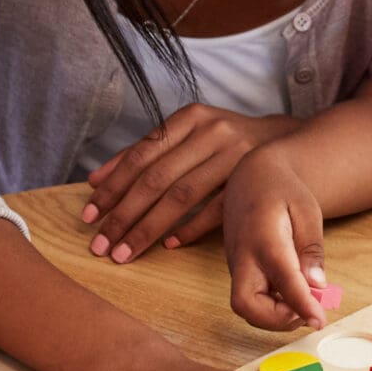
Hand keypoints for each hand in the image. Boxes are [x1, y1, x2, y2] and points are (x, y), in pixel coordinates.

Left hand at [84, 105, 302, 262]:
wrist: (282, 142)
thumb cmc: (223, 142)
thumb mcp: (186, 135)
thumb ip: (143, 154)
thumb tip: (94, 181)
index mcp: (190, 118)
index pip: (141, 156)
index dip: (113, 187)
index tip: (89, 215)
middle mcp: (212, 133)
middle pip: (158, 178)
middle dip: (124, 215)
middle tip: (100, 244)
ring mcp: (235, 157)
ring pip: (182, 196)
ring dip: (149, 228)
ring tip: (124, 252)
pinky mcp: (252, 182)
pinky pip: (216, 210)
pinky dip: (191, 229)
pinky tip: (169, 245)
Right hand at [222, 152, 330, 329]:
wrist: (252, 177)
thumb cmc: (282, 190)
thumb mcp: (307, 210)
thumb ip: (311, 248)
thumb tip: (318, 285)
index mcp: (263, 237)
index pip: (282, 279)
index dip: (301, 304)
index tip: (320, 321)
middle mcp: (243, 256)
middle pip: (245, 304)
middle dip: (276, 320)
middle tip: (309, 310)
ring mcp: (237, 266)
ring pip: (246, 308)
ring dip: (276, 316)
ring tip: (306, 300)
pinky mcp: (239, 272)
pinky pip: (251, 300)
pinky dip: (272, 307)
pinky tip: (294, 293)